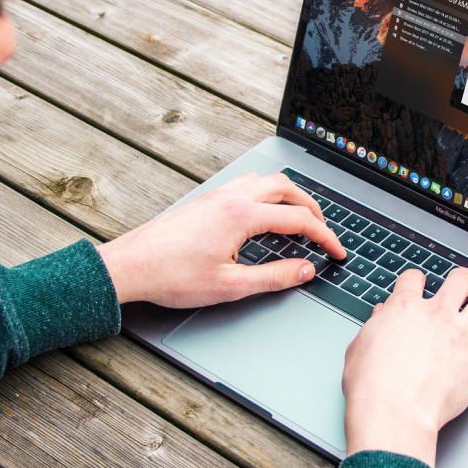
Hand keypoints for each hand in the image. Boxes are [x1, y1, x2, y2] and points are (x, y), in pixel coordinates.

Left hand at [96, 172, 345, 307]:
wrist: (131, 266)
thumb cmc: (171, 276)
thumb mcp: (230, 286)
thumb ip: (273, 277)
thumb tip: (304, 270)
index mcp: (242, 216)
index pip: (298, 221)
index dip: (325, 237)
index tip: (336, 252)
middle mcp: (231, 198)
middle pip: (286, 189)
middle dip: (311, 208)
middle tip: (323, 230)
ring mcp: (217, 195)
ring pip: (265, 181)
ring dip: (288, 196)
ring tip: (297, 218)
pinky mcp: (205, 200)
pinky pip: (245, 184)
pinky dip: (266, 194)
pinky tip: (262, 213)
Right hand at [341, 268, 467, 466]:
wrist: (392, 411)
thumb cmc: (371, 385)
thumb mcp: (359, 346)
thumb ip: (374, 326)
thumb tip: (381, 316)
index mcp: (405, 308)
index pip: (415, 278)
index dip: (417, 280)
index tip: (419, 285)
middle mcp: (437, 315)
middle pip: (459, 280)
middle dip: (466, 280)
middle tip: (467, 284)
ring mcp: (460, 337)